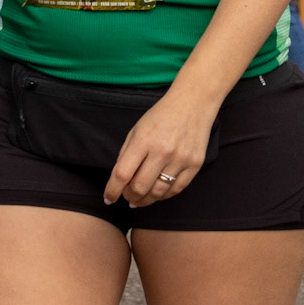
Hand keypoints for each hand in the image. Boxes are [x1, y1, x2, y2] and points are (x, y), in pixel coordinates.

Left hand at [103, 83, 217, 209]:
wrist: (193, 103)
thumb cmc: (161, 116)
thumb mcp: (136, 130)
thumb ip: (126, 154)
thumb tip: (119, 182)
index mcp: (143, 140)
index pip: (122, 174)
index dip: (112, 190)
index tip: (108, 199)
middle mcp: (162, 151)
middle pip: (140, 187)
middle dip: (129, 197)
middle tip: (127, 198)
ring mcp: (180, 159)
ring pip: (158, 192)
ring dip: (145, 200)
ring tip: (140, 200)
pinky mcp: (195, 164)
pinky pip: (177, 189)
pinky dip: (163, 196)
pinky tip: (156, 194)